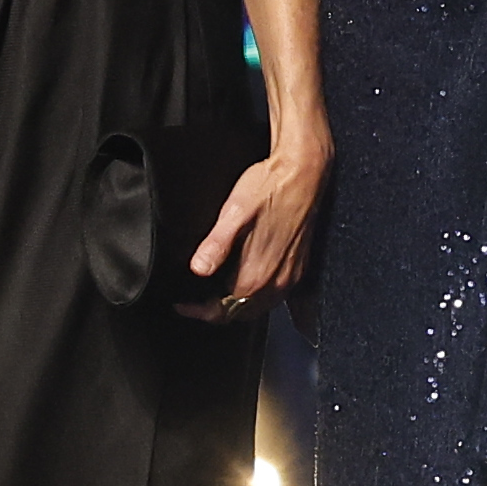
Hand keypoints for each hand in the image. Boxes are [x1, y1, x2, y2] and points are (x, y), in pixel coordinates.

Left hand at [189, 118, 334, 306]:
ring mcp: (291, 275)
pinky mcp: (299, 266)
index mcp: (258, 273)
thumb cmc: (269, 187)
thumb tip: (198, 269)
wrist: (304, 171)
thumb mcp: (234, 212)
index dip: (199, 312)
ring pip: (259, 306)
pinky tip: (245, 281)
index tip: (181, 306)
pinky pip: (275, 294)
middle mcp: (277, 281)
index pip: (224, 310)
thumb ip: (216, 244)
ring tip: (215, 293)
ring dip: (237, 306)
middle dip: (216, 311)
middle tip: (194, 302)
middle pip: (241, 313)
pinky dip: (256, 296)